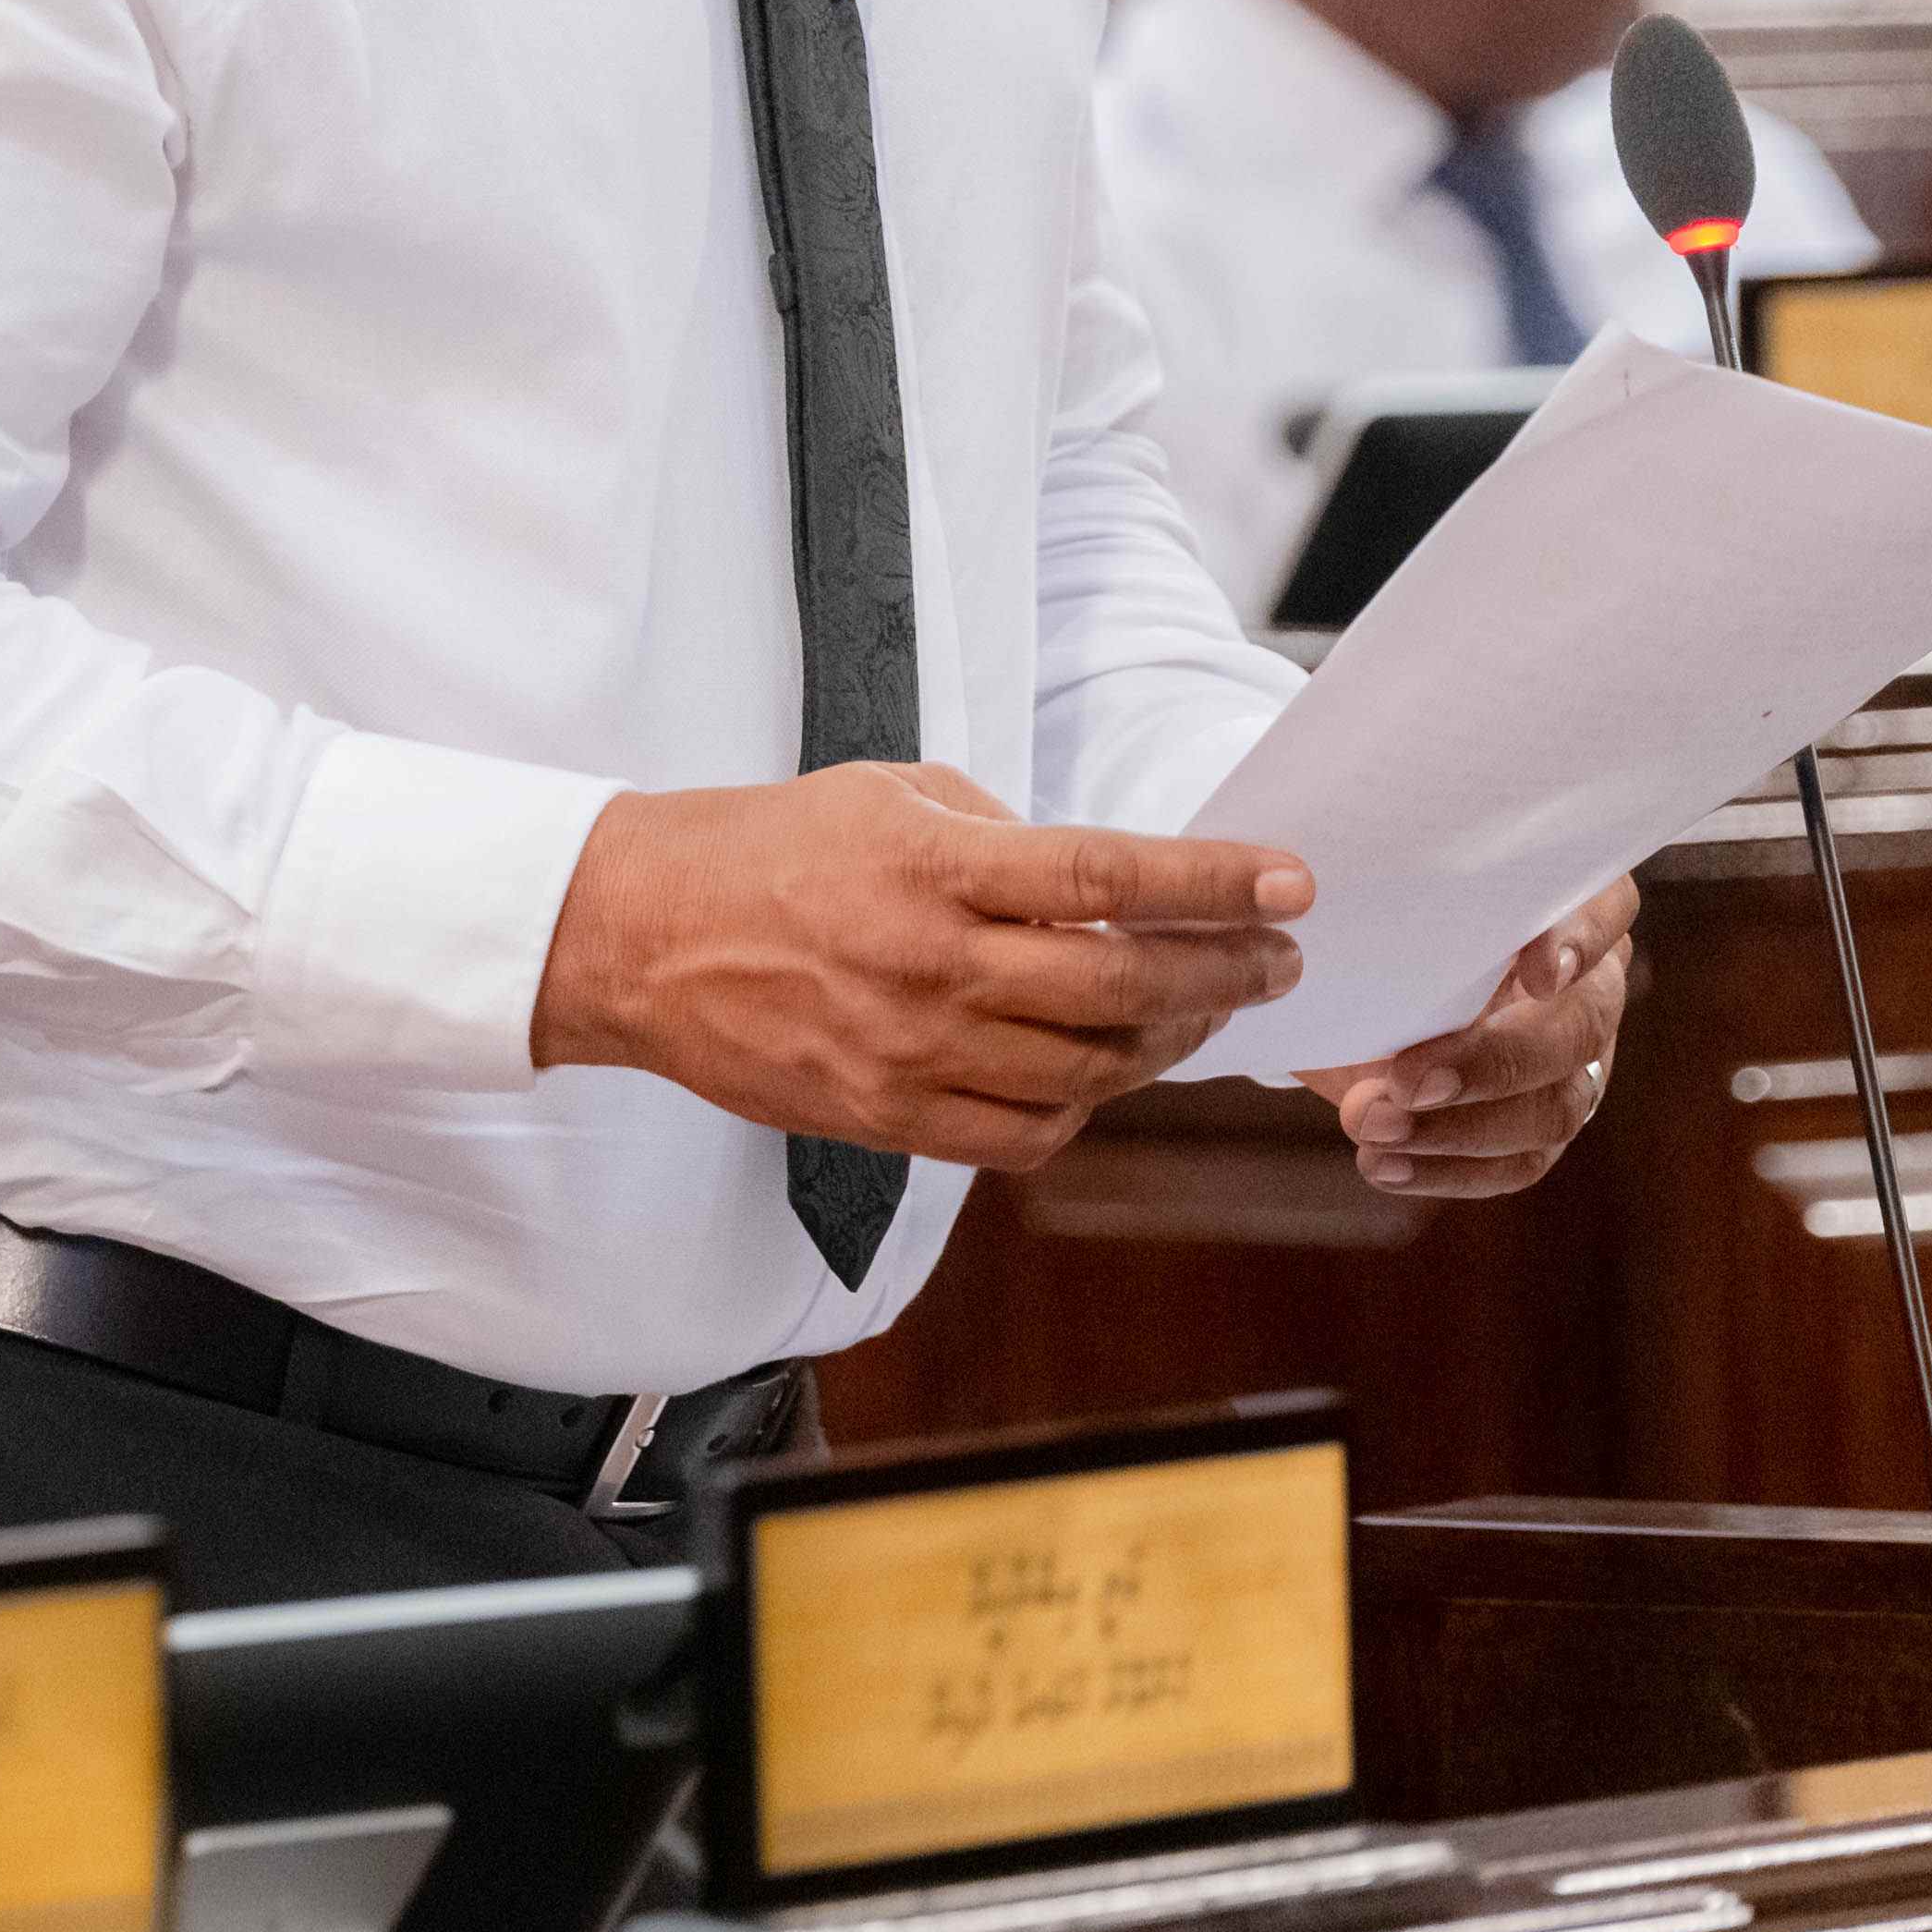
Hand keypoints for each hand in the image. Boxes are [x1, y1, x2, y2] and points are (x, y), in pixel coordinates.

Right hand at [531, 762, 1309, 1171]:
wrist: (641, 936)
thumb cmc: (766, 848)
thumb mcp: (889, 794)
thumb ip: (1000, 835)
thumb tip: (1102, 885)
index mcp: (934, 870)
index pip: (1108, 880)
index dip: (1213, 886)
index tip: (1290, 884)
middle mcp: (932, 968)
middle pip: (1121, 991)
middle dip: (1225, 977)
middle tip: (1276, 959)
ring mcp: (911, 1056)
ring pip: (1088, 1075)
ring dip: (1169, 1047)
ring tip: (1204, 1013)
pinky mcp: (887, 1119)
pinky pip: (1022, 1137)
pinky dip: (1083, 1109)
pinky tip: (1101, 1073)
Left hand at [1296, 875, 1636, 1199]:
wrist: (1360, 981)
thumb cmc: (1386, 915)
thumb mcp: (1384, 898)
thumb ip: (1396, 902)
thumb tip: (1335, 915)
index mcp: (1568, 901)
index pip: (1605, 910)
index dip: (1579, 942)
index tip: (1536, 972)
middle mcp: (1590, 982)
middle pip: (1580, 1027)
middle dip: (1493, 1061)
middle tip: (1406, 1080)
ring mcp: (1579, 1061)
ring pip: (1556, 1108)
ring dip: (1460, 1129)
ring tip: (1372, 1126)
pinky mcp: (1544, 1121)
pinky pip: (1520, 1162)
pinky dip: (1449, 1170)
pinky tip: (1384, 1165)